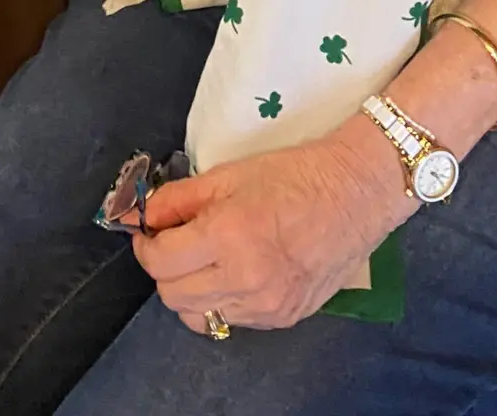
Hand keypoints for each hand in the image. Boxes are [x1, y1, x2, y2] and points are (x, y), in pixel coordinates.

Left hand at [132, 129, 408, 334]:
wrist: (353, 196)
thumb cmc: (292, 176)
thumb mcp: (228, 176)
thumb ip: (179, 198)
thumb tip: (142, 214)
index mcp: (229, 237)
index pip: (160, 262)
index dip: (146, 244)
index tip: (148, 230)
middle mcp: (245, 281)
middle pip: (172, 296)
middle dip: (164, 268)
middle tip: (174, 242)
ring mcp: (266, 306)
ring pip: (198, 316)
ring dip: (189, 288)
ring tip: (203, 259)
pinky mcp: (282, 319)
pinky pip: (231, 320)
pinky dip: (221, 300)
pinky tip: (233, 271)